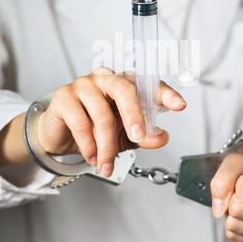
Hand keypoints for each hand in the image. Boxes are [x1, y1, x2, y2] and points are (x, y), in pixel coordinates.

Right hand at [38, 68, 185, 177]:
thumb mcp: (125, 136)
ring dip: (107, 145)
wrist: (62, 135)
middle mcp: (105, 78)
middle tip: (138, 138)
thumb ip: (145, 135)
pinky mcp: (64, 97)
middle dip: (134, 116)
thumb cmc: (96, 128)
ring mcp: (83, 84)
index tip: (179, 105)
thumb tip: (161, 137)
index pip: (148, 84)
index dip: (165, 93)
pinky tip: (92, 156)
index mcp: (124, 83)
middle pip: (124, 89)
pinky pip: (80, 122)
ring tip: (107, 164)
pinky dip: (89, 145)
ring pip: (102, 113)